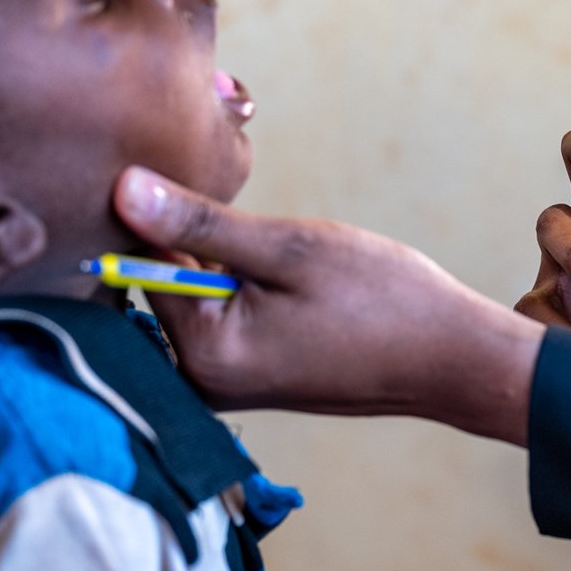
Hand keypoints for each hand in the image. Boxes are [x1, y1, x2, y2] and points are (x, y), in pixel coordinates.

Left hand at [113, 166, 544, 443]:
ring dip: (223, 259)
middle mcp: (200, 379)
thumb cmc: (381, 301)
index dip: (163, 213)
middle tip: (265, 231)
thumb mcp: (289, 247)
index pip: (141, 264)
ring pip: (195, 293)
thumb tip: (120, 190)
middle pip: (162, 282)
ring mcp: (224, 381)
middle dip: (197, 238)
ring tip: (288, 258)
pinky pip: (220, 313)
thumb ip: (199, 221)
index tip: (207, 189)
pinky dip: (240, 282)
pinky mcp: (247, 374)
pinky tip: (287, 275)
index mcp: (202, 353)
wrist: (450, 357)